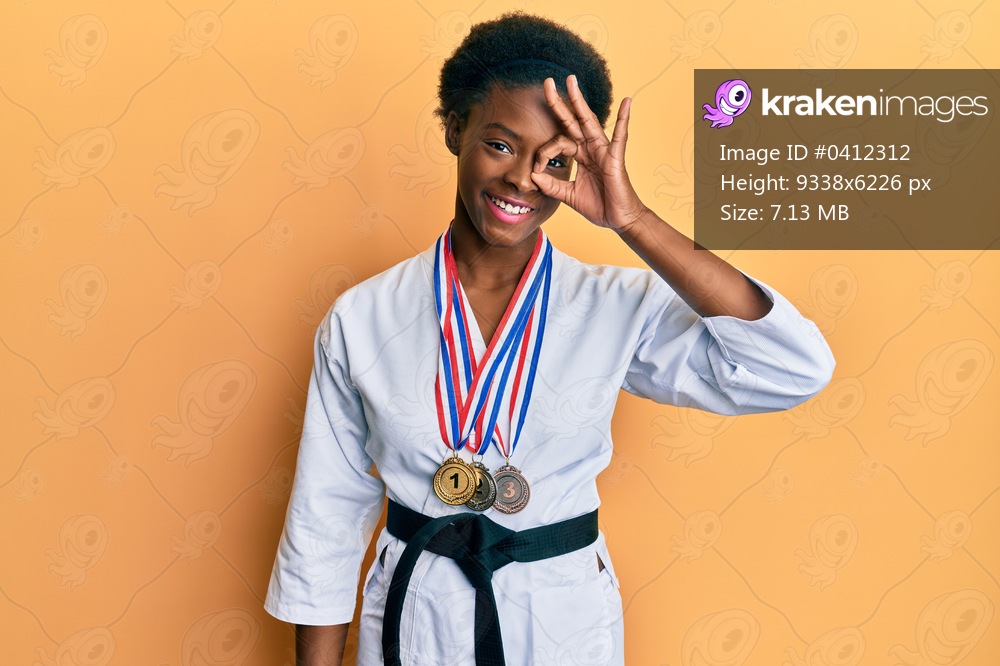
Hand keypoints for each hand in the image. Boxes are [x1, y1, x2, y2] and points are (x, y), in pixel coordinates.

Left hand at [531, 75, 646, 231]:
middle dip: (558, 102)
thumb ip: (552, 186)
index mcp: (580, 155)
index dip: (543, 153)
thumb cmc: (600, 205)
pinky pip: (619, 136)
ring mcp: (603, 150)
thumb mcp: (569, 195)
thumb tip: (533, 176)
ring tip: (571, 81)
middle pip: (571, 120)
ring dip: (579, 101)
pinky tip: (626, 102)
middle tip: (546, 82)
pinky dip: (623, 119)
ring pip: (588, 121)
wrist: (619, 220)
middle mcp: (590, 148)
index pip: (557, 142)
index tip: (536, 170)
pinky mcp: (615, 158)